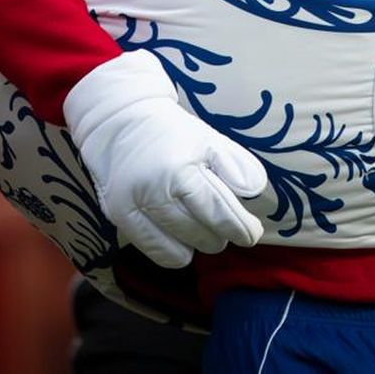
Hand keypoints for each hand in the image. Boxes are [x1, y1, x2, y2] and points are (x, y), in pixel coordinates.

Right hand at [64, 50, 266, 268]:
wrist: (121, 122)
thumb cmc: (173, 134)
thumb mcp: (210, 140)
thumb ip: (237, 165)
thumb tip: (255, 191)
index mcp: (181, 169)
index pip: (218, 211)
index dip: (240, 228)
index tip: (252, 234)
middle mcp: (154, 191)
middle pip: (201, 233)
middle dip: (219, 233)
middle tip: (223, 221)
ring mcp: (133, 207)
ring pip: (180, 250)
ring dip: (198, 242)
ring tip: (202, 226)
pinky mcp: (119, 217)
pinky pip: (157, 253)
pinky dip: (175, 250)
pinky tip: (181, 235)